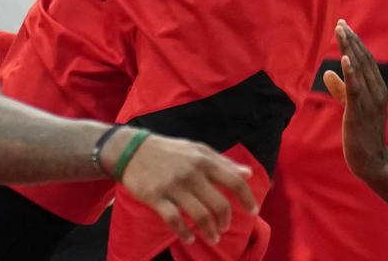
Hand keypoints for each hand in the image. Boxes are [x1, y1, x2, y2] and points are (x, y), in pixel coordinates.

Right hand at [109, 130, 257, 246]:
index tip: (254, 212)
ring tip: (212, 237)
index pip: (234, 181)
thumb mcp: (198, 150)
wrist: (132, 150)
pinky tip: (190, 238)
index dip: (247, 198)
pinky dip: (185, 233)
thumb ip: (223, 163)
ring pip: (200, 215)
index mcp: (204, 160)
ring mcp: (173, 186)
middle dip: (226, 220)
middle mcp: (191, 172)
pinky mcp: (156, 197)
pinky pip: (175, 220)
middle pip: (219, 203)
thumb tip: (249, 174)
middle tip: (225, 227)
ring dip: (210, 231)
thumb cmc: (170, 151)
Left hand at [323, 21, 387, 184]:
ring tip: (341, 30)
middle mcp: (377, 91)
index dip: (355, 42)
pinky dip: (351, 72)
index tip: (344, 25)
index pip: (366, 59)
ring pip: (359, 69)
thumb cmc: (362, 135)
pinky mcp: (360, 113)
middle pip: (363, 59)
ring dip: (350, 48)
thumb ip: (341, 89)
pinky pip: (356, 89)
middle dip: (351, 40)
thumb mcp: (352, 107)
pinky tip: (345, 59)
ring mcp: (370, 102)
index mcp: (377, 89)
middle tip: (340, 22)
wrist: (373, 163)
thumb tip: (327, 72)